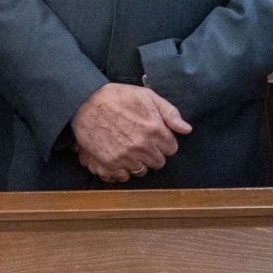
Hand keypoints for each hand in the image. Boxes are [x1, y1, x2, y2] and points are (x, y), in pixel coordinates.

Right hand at [71, 83, 191, 182]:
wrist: (86, 102)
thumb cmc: (117, 97)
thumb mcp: (147, 96)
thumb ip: (170, 113)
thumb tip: (186, 129)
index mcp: (155, 129)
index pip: (171, 149)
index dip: (164, 142)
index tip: (155, 137)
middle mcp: (143, 146)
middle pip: (158, 162)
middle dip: (153, 153)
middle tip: (142, 143)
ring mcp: (126, 156)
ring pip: (142, 170)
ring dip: (138, 162)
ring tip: (129, 149)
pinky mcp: (111, 163)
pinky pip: (125, 176)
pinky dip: (123, 169)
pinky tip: (120, 156)